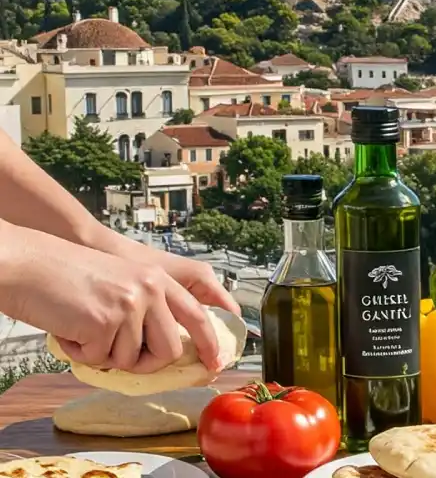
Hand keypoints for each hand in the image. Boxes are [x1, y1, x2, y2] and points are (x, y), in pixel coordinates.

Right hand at [0, 222, 223, 372]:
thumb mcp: (121, 282)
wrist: (29, 264)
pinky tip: (69, 328)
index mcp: (157, 279)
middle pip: (169, 350)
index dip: (208, 343)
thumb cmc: (68, 277)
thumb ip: (146, 308)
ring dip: (103, 354)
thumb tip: (163, 349)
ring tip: (83, 327)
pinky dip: (80, 352)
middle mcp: (150, 289)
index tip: (214, 362)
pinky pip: (99, 359)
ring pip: (130, 360)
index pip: (196, 315)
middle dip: (145, 364)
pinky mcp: (106, 321)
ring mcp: (130, 305)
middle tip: (117, 356)